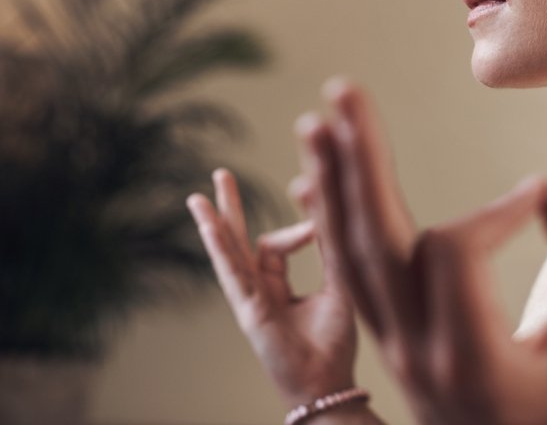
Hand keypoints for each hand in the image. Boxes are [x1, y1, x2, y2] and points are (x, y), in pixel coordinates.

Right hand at [187, 160, 357, 407]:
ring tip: (197, 196)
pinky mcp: (248, 309)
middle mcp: (258, 289)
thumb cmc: (334, 343)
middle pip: (239, 240)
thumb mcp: (339, 285)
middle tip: (220, 174)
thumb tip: (330, 209)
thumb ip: (332, 249)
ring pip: (228, 253)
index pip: (275, 243)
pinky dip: (220, 246)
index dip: (298, 228)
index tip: (320, 227)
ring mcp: (250, 299)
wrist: (329, 383)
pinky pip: (232, 272)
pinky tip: (208, 224)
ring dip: (214, 223)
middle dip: (230, 208)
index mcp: (277, 284)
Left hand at [299, 77, 546, 424]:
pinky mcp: (380, 332)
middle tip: (342, 89)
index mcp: (464, 354)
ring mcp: (386, 342)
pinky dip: (331, 216)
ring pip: (347, 254)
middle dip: (358, 161)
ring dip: (332, 180)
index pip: (455, 252)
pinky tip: (321, 171)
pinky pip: (346, 268)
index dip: (500, 210)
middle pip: (372, 242)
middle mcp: (411, 347)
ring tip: (318, 118)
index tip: (543, 197)